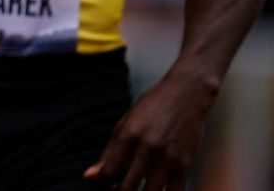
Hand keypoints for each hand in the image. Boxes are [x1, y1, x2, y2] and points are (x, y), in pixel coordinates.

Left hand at [83, 69, 218, 189]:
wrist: (186, 94)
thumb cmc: (153, 107)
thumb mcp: (126, 123)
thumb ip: (108, 152)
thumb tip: (89, 176)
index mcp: (128, 135)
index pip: (109, 172)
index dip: (105, 181)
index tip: (108, 181)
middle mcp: (147, 147)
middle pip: (128, 187)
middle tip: (120, 188)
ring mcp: (168, 157)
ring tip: (138, 189)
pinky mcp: (186, 163)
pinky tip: (158, 189)